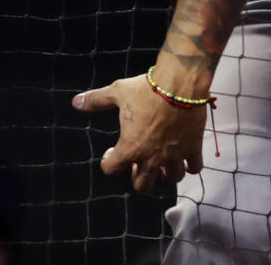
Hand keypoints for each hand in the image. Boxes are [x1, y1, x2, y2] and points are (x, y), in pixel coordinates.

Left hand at [72, 74, 206, 191]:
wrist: (178, 85)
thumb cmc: (145, 90)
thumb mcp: (116, 92)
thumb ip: (95, 100)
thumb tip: (75, 102)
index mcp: (130, 147)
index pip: (112, 169)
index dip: (108, 163)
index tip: (110, 153)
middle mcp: (152, 158)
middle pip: (143, 185)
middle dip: (138, 176)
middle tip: (136, 161)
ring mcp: (174, 156)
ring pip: (170, 179)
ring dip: (164, 173)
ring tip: (161, 161)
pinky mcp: (193, 149)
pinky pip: (194, 168)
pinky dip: (189, 165)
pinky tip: (184, 157)